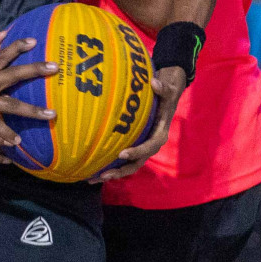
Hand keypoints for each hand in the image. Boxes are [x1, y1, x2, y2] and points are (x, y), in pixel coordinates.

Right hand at [0, 36, 57, 142]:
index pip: (1, 56)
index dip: (17, 47)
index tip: (34, 41)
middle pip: (13, 74)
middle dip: (35, 70)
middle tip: (55, 67)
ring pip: (11, 104)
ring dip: (33, 110)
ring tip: (51, 115)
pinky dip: (7, 134)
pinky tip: (17, 142)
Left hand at [91, 66, 186, 182]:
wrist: (167, 92)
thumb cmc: (166, 91)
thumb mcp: (168, 89)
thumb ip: (163, 88)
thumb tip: (155, 82)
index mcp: (159, 134)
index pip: (149, 147)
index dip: (136, 152)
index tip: (121, 153)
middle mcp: (150, 144)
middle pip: (136, 163)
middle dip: (121, 171)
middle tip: (104, 175)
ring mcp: (141, 145)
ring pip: (127, 164)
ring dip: (112, 172)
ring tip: (92, 179)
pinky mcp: (133, 144)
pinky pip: (121, 157)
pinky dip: (109, 163)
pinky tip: (91, 168)